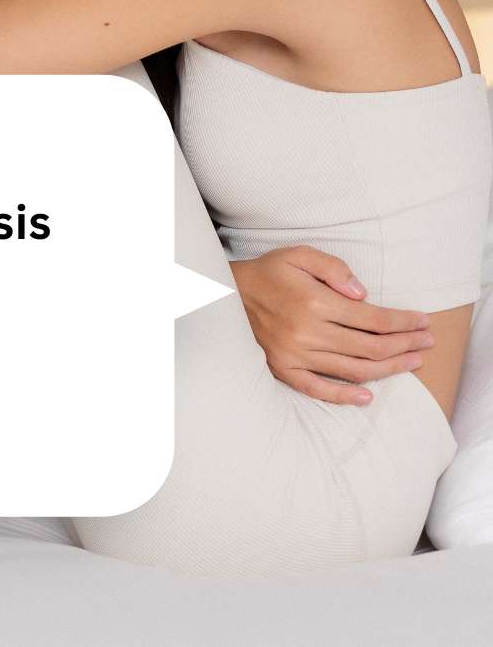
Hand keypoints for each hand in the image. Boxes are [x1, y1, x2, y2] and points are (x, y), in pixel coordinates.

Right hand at [230, 246, 432, 405]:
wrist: (226, 295)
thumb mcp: (299, 255)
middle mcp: (306, 333)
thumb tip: (363, 294)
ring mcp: (294, 355)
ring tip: (412, 364)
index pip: (373, 319)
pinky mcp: (282, 369)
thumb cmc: (269, 272)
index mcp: (314, 302)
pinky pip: (317, 388)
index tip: (422, 322)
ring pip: (352, 369)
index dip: (403, 322)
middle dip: (405, 345)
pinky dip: (344, 395)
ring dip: (388, 369)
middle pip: (370, 347)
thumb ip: (334, 269)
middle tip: (426, 344)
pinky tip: (367, 396)